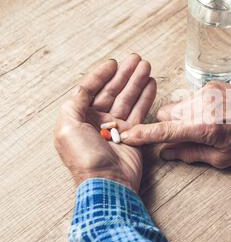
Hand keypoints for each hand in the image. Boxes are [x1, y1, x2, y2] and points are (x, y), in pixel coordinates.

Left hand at [54, 54, 155, 192]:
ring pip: (128, 99)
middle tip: (136, 59)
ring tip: (146, 66)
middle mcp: (98, 121)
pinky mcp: (133, 134)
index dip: (101, 75)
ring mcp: (117, 128)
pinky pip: (140, 111)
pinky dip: (146, 97)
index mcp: (79, 119)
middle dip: (124, 74)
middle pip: (112, 91)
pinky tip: (151, 84)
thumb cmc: (85, 159)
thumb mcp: (67, 128)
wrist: (108, 183)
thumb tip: (83, 89)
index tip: (113, 62)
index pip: (90, 90)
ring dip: (137, 82)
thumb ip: (74, 104)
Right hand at [120, 81, 230, 168]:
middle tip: (186, 135)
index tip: (125, 136)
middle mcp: (202, 106)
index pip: (165, 131)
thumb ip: (190, 154)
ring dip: (183, 117)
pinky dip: (195, 107)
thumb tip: (166, 153)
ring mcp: (208, 92)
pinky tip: (216, 114)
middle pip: (167, 113)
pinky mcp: (213, 85)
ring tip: (206, 125)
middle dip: (170, 125)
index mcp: (205, 127)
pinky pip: (192, 97)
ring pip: (178, 105)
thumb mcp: (222, 158)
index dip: (143, 135)